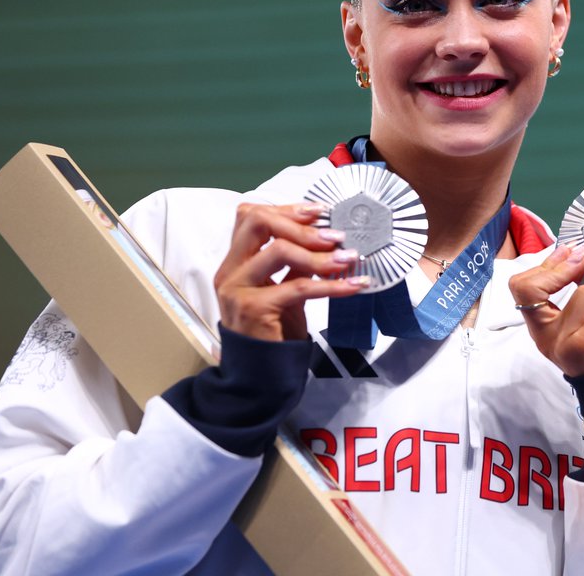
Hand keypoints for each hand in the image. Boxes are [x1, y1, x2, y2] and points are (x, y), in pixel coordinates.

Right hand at [214, 203, 369, 341]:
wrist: (260, 375)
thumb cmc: (272, 330)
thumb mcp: (283, 288)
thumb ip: (294, 264)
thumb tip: (328, 239)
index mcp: (234, 261)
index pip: (251, 216)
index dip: (287, 209)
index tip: (320, 212)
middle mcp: (230, 271)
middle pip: (257, 222)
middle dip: (301, 225)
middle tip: (335, 236)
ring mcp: (237, 289)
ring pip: (279, 251)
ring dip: (320, 254)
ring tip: (348, 258)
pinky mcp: (254, 309)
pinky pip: (298, 287)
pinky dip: (331, 285)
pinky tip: (353, 285)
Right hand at [508, 246, 583, 376]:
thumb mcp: (581, 322)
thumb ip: (573, 294)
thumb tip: (575, 254)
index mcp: (541, 329)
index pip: (521, 289)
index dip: (545, 266)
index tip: (570, 253)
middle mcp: (547, 338)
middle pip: (543, 288)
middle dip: (571, 267)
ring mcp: (567, 343)